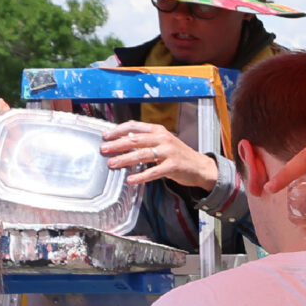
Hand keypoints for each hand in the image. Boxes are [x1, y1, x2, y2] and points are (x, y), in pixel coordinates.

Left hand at [99, 121, 217, 190]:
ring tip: (112, 164)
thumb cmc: (179, 155)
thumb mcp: (163, 142)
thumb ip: (146, 140)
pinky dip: (140, 176)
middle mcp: (163, 139)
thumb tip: (124, 142)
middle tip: (104, 150)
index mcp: (158, 130)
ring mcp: (168, 152)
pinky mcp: (173, 167)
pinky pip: (153, 171)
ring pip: (141, 154)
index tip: (106, 136)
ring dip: (124, 160)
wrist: (200, 167)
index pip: (134, 126)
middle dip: (116, 145)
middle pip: (134, 140)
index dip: (118, 130)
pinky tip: (131, 179)